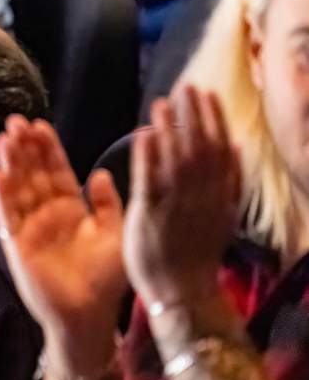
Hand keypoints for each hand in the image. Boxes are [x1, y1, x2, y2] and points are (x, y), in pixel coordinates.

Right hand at [0, 118, 126, 368]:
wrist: (89, 316)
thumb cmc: (106, 280)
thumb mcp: (115, 235)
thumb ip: (108, 205)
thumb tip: (101, 174)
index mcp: (71, 210)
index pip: (57, 171)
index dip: (48, 149)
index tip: (40, 124)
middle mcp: (47, 216)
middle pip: (33, 174)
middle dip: (25, 148)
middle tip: (16, 121)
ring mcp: (29, 229)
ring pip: (18, 189)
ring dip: (11, 164)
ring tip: (5, 138)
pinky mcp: (17, 246)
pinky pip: (8, 216)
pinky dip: (1, 196)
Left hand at [123, 86, 239, 314]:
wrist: (182, 293)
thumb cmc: (195, 255)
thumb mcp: (221, 215)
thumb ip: (228, 182)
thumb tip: (235, 146)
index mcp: (221, 196)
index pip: (221, 149)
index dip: (215, 119)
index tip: (208, 94)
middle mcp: (203, 197)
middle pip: (201, 147)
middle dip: (194, 114)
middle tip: (186, 86)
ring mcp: (178, 206)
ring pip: (177, 159)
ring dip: (170, 128)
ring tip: (163, 101)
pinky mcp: (152, 215)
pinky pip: (151, 180)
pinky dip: (149, 156)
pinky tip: (144, 133)